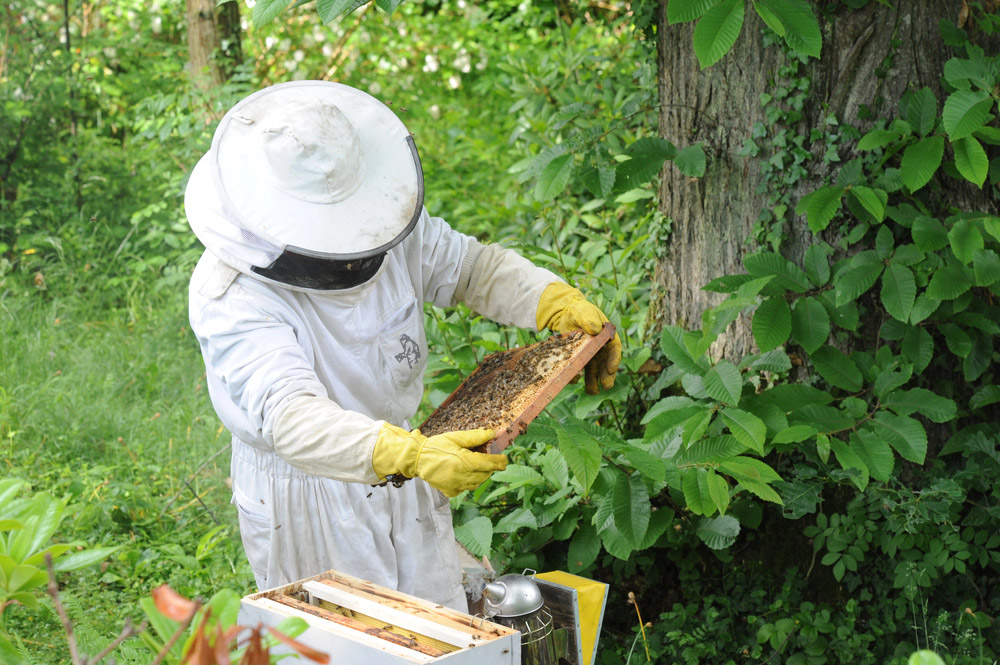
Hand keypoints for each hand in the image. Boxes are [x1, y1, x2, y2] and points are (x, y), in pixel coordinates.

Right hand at [372, 424, 506, 496]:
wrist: (417, 459)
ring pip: (477, 482)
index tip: (504, 459)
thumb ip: (475, 437)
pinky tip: (461, 472)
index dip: (500, 462)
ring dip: (480, 474)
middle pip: (485, 474)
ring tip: (472, 464)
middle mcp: (462, 476)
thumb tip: (491, 434)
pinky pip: (466, 487)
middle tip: (485, 457)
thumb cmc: (436, 445)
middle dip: (489, 466)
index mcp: (464, 462)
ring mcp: (456, 486)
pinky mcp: (451, 491)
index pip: (490, 464)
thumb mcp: (455, 437)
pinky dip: (468, 481)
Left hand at [536, 282, 621, 393]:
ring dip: (594, 381)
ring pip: (594, 370)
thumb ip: (589, 319)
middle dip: (607, 375)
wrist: (565, 313)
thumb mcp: (583, 312)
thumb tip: (595, 329)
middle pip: (606, 363)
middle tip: (606, 386)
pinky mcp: (580, 358)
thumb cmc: (579, 311)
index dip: (614, 360)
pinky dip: (578, 376)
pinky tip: (574, 380)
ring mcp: (590, 354)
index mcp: (607, 335)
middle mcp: (601, 347)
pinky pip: (580, 369)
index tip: (611, 370)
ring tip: (593, 392)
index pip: (614, 348)